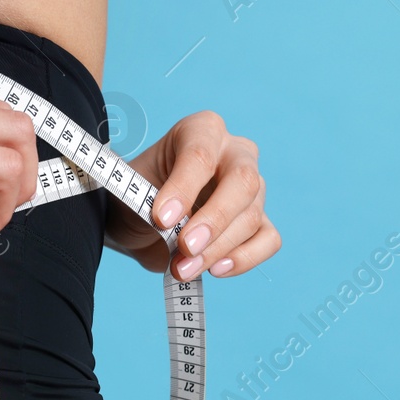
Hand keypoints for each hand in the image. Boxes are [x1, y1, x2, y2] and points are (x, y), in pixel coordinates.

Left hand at [103, 110, 280, 281]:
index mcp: (202, 131)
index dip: (183, 189)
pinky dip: (245, 258)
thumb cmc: (136, 197)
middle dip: (214, 220)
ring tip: (182, 268)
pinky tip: (215, 269)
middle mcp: (235, 153)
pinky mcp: (260, 220)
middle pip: (243, 182)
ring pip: (252, 216)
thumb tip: (172, 224)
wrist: (140, 223)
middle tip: (185, 248)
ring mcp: (254, 187)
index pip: (200, 155)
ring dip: (217, 249)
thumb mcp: (130, 192)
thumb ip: (147, 201)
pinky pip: (268, 239)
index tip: (161, 220)